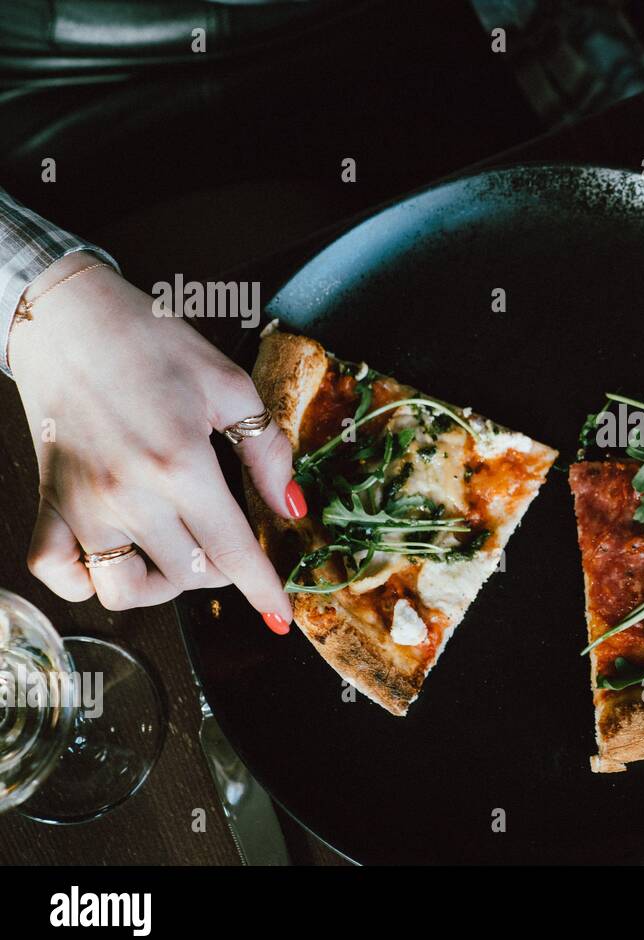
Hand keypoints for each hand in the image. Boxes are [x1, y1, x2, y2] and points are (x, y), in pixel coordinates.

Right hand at [9, 253, 300, 630]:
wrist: (67, 317)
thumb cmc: (151, 342)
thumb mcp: (230, 386)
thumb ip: (268, 453)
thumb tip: (293, 508)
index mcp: (181, 465)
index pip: (233, 552)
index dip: (264, 590)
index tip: (281, 614)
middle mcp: (128, 495)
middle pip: (189, 577)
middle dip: (223, 574)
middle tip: (229, 541)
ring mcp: (81, 505)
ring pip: (125, 592)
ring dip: (161, 588)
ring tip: (178, 553)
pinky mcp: (47, 502)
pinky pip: (58, 573)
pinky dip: (86, 581)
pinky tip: (115, 557)